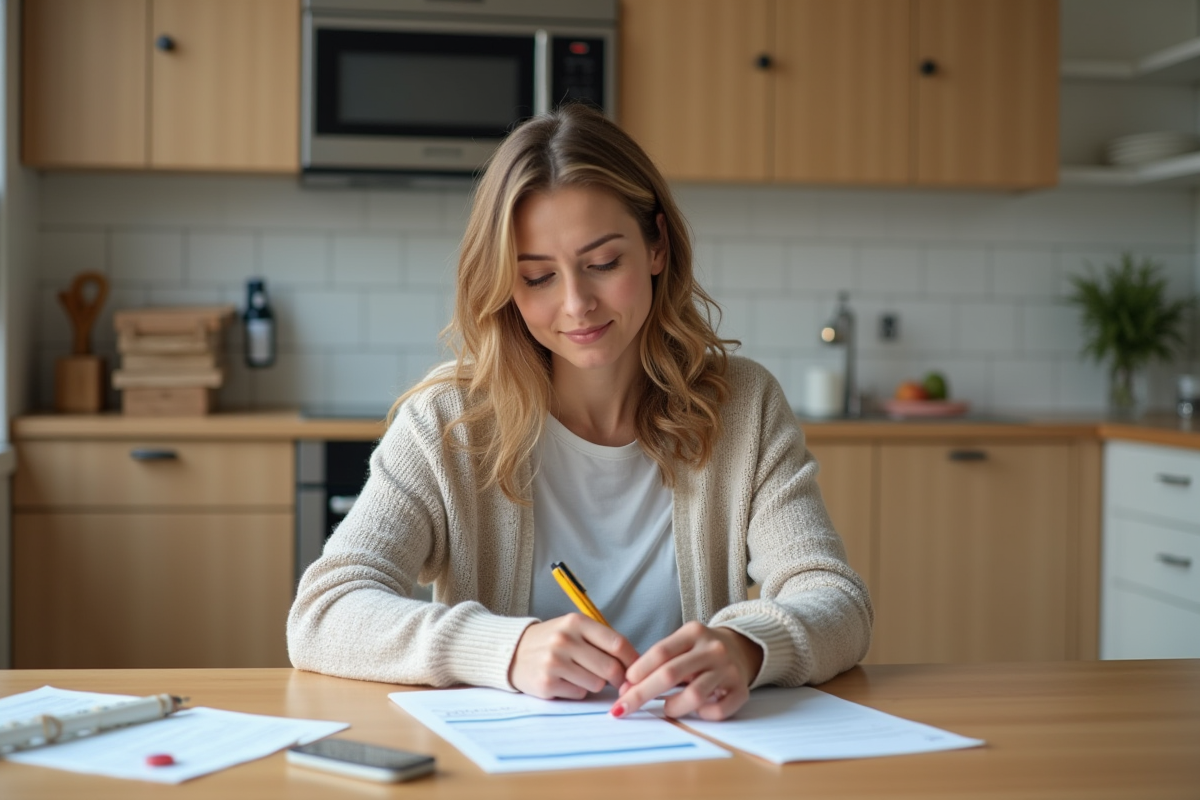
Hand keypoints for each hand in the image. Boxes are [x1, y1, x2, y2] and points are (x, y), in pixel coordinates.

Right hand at [509, 614, 639, 699]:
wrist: (512, 652)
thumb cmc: (551, 641)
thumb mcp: (573, 629)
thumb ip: (601, 641)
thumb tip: (634, 666)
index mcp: (575, 622)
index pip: (617, 643)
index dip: (633, 660)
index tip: (638, 670)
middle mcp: (564, 640)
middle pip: (610, 668)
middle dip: (618, 679)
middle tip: (617, 681)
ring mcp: (554, 662)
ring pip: (596, 684)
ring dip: (594, 684)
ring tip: (579, 674)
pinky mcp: (546, 683)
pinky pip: (579, 694)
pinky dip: (578, 691)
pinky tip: (565, 681)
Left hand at [612, 622, 762, 720]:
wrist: (742, 648)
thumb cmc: (701, 651)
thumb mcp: (682, 645)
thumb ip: (657, 662)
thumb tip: (627, 690)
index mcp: (694, 632)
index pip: (661, 652)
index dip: (639, 671)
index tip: (623, 687)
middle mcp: (713, 648)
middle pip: (671, 674)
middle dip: (642, 693)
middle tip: (623, 709)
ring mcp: (729, 669)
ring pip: (695, 695)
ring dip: (673, 707)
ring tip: (666, 709)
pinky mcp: (741, 690)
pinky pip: (717, 711)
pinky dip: (702, 714)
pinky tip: (696, 710)